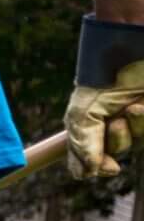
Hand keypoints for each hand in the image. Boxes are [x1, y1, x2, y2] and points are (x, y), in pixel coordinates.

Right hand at [68, 16, 143, 179]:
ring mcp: (137, 119)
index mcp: (90, 124)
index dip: (89, 167)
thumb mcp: (83, 112)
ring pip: (135, 143)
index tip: (94, 169)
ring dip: (133, 129)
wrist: (133, 48)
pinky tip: (142, 104)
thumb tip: (89, 172)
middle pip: (112, 154)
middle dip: (115, 142)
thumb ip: (82, 144)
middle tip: (115, 122)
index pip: (84, 159)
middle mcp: (113, 123)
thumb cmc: (106, 75)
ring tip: (132, 107)